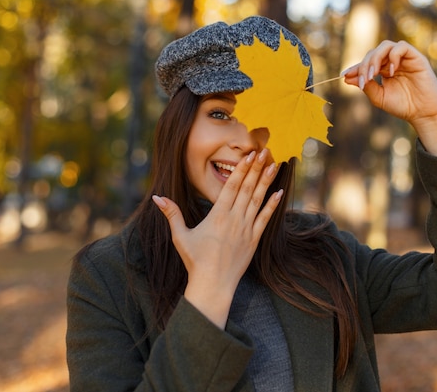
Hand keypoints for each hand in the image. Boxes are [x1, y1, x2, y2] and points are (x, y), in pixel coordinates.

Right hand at [152, 149, 282, 326]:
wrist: (213, 285)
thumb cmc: (195, 260)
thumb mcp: (180, 235)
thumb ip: (171, 214)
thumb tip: (156, 197)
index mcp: (217, 215)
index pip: (232, 186)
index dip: (241, 169)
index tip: (250, 155)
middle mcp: (234, 219)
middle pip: (247, 188)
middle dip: (256, 168)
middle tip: (265, 151)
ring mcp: (246, 229)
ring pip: (258, 200)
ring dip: (266, 181)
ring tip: (275, 165)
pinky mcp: (254, 240)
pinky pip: (265, 219)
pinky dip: (272, 205)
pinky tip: (279, 193)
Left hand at [342, 40, 436, 157]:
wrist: (422, 113)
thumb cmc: (402, 106)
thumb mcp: (379, 97)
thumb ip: (366, 86)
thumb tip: (347, 78)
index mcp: (383, 70)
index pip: (366, 62)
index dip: (355, 68)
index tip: (344, 75)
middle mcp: (392, 62)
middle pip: (373, 53)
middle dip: (364, 65)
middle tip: (362, 79)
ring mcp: (404, 58)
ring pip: (385, 46)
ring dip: (375, 58)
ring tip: (373, 74)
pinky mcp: (416, 57)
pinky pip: (401, 47)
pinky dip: (393, 56)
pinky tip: (390, 72)